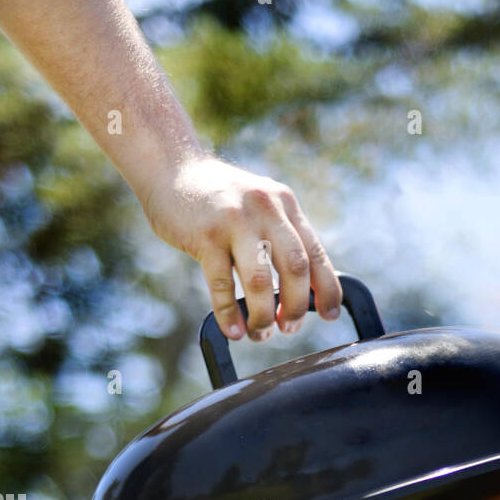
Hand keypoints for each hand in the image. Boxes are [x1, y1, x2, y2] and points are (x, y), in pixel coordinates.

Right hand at [142, 155, 341, 340]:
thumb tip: (302, 291)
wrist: (171, 167)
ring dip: (263, 316)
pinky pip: (222, 285)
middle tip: (288, 328)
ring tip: (260, 332)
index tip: (328, 315)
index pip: (316, 253)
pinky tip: (233, 330)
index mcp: (285, 205)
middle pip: (295, 268)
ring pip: (260, 281)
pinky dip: (229, 314)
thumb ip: (280, 237)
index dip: (327, 289)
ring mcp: (235, 221)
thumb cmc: (218, 200)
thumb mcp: (259, 207)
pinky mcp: (205, 235)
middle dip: (295, 307)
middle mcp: (266, 209)